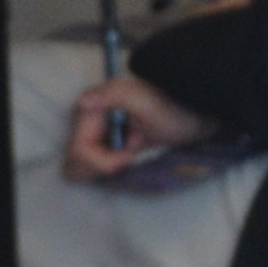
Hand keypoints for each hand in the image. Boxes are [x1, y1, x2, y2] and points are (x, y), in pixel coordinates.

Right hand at [65, 74, 218, 183]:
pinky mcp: (101, 143)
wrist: (192, 116)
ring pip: (78, 165)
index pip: (79, 149)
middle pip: (75, 160)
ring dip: (100, 170)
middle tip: (128, 158)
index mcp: (93, 106)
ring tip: (126, 159)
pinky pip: (88, 166)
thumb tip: (83, 102)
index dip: (101, 161)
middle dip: (99, 167)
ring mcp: (93, 132)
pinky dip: (102, 170)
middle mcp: (87, 119)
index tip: (129, 155)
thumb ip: (114, 96)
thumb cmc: (173, 109)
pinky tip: (122, 162)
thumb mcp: (146, 101)